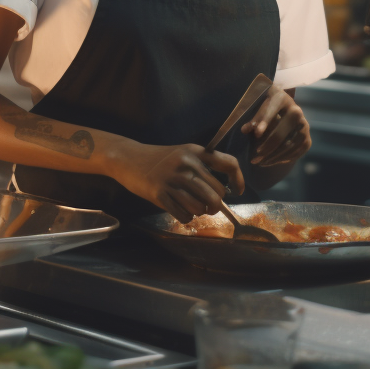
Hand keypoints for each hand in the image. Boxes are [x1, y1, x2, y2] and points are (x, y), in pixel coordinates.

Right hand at [109, 141, 244, 222]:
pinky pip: (184, 215)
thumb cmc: (161, 158)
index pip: (228, 163)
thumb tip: (226, 189)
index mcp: (196, 152)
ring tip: (192, 206)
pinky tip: (180, 209)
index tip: (239, 190)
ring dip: (200, 212)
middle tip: (208, 205)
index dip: (239, 179)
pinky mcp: (161, 194)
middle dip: (215, 205)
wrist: (130, 159)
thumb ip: (203, 166)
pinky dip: (186, 217)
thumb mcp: (184, 153)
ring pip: (201, 207)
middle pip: (217, 194)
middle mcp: (187, 164)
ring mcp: (173, 180)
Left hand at [241, 86, 310, 166]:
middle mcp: (297, 111)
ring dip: (273, 157)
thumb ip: (254, 120)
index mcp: (282, 99)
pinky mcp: (307, 140)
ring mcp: (304, 126)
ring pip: (288, 146)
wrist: (287, 110)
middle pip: (280, 134)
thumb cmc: (269, 108)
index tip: (256, 135)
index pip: (273, 111)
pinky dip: (283, 160)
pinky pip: (295, 153)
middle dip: (266, 147)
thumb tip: (244, 130)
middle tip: (255, 158)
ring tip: (260, 162)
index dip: (265, 122)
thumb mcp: (260, 108)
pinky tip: (271, 162)